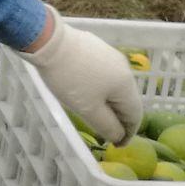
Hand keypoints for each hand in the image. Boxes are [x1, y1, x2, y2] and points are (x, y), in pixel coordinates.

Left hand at [24, 9, 141, 145]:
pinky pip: (102, 73)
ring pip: (114, 85)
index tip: (118, 145)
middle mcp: (123, 68)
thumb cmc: (69, 79)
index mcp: (126, 84)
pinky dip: (98, 87)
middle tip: (107, 132)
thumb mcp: (87, 109)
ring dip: (108, 102)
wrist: (49, 41)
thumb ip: (106, 125)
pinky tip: (85, 91)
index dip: (128, 133)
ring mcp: (110, 54)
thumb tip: (119, 135)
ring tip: (95, 114)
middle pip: (126, 99)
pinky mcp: (95, 47)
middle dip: (118, 118)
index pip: (135, 114)